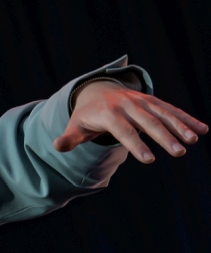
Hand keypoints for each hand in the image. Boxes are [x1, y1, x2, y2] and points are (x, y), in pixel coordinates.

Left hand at [53, 81, 207, 162]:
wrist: (96, 92)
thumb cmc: (85, 117)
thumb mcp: (75, 127)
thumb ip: (68, 138)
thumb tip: (56, 146)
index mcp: (108, 114)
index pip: (123, 131)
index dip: (136, 145)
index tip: (149, 160)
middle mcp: (127, 105)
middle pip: (147, 122)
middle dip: (164, 137)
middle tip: (179, 152)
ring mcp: (141, 101)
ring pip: (163, 114)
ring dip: (180, 126)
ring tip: (194, 140)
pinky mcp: (152, 101)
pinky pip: (171, 110)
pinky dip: (187, 119)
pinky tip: (203, 130)